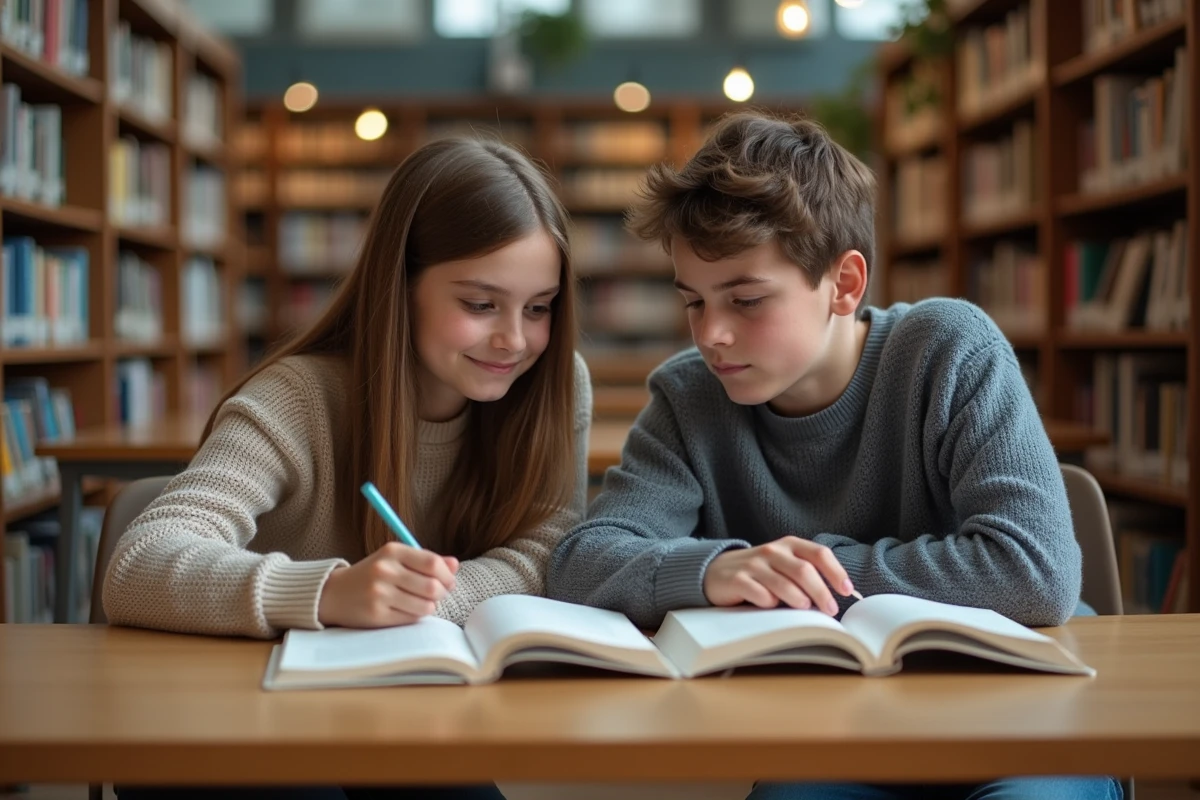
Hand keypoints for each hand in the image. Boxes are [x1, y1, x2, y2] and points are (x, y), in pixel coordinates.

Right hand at [318, 542, 459, 627]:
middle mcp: (385, 570)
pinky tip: (407, 610)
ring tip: (421, 603)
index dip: (447, 575)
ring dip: (430, 606)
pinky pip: (412, 618)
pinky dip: (416, 616)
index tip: (449, 581)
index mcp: (392, 551)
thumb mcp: (395, 559)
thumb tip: (455, 564)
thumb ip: (425, 560)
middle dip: (442, 593)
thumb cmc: (372, 575)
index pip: (432, 563)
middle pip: (432, 586)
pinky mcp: (376, 615)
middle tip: (438, 594)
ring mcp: (379, 594)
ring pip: (426, 606)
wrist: (334, 593)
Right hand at [703, 537, 854, 615]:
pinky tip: (770, 606)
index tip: (847, 591)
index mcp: (789, 545)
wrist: (716, 571)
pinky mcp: (737, 579)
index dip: (836, 572)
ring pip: (784, 584)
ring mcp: (754, 564)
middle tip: (831, 610)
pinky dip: (770, 603)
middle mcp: (773, 551)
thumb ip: (807, 574)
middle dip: (822, 593)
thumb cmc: (760, 572)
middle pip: (804, 571)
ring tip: (805, 609)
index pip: (819, 554)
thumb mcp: (784, 564)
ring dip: (799, 599)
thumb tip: (837, 596)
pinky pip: (760, 594)